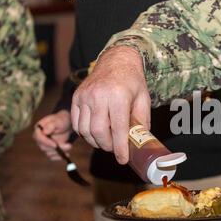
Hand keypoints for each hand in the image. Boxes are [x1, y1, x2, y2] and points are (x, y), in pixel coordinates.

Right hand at [33, 110, 72, 160]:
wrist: (67, 124)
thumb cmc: (62, 120)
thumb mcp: (59, 120)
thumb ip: (52, 125)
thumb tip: (44, 131)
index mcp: (38, 129)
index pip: (37, 137)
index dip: (45, 142)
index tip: (55, 145)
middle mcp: (39, 138)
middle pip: (44, 147)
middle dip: (57, 148)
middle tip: (69, 145)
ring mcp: (44, 145)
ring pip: (48, 153)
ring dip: (60, 152)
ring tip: (70, 146)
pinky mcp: (50, 150)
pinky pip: (52, 157)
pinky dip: (59, 157)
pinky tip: (67, 155)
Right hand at [71, 46, 150, 163]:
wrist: (117, 60)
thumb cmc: (133, 82)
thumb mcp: (143, 100)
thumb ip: (142, 122)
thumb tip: (141, 143)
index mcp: (118, 96)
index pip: (118, 129)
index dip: (120, 148)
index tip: (123, 160)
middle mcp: (99, 95)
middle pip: (98, 132)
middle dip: (107, 146)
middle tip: (115, 149)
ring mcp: (85, 96)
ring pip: (85, 130)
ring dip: (96, 141)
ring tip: (106, 142)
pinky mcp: (76, 97)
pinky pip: (76, 123)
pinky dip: (84, 133)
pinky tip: (95, 133)